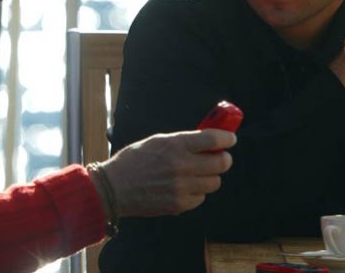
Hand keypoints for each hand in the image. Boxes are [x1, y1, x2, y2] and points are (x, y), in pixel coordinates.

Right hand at [100, 129, 234, 217]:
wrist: (114, 187)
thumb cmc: (134, 160)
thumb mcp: (157, 141)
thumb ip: (183, 141)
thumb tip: (207, 141)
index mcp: (175, 145)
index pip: (213, 140)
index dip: (227, 139)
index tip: (230, 139)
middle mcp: (181, 166)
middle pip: (221, 163)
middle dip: (223, 159)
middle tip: (219, 157)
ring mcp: (181, 187)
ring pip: (214, 182)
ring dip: (210, 176)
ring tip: (197, 173)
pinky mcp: (179, 204)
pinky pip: (201, 198)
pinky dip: (197, 192)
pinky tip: (184, 187)